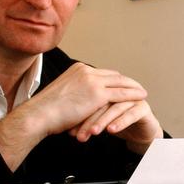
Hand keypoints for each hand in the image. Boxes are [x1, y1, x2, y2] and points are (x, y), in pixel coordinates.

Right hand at [28, 62, 149, 135]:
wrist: (40, 114)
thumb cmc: (46, 110)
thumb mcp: (62, 94)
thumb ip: (74, 93)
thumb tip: (78, 102)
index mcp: (77, 69)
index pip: (101, 72)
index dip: (114, 79)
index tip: (121, 83)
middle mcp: (86, 71)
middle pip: (114, 75)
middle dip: (127, 81)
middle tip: (136, 86)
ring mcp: (93, 81)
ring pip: (121, 82)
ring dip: (134, 87)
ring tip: (142, 92)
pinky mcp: (98, 94)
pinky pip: (121, 93)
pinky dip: (133, 95)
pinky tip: (141, 98)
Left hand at [69, 99, 161, 153]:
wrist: (141, 133)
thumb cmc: (118, 124)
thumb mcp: (99, 121)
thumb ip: (86, 118)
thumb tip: (67, 127)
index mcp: (106, 90)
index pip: (90, 99)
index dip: (79, 115)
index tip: (70, 130)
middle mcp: (119, 92)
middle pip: (101, 102)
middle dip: (89, 119)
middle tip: (79, 133)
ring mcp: (132, 98)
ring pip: (114, 108)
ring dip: (102, 121)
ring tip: (93, 132)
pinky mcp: (143, 108)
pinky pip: (130, 114)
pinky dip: (120, 122)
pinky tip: (111, 130)